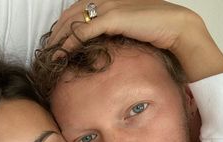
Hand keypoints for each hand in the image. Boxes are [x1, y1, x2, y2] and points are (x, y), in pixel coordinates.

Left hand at [48, 0, 222, 80]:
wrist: (177, 28)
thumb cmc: (156, 30)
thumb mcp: (129, 30)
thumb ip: (113, 33)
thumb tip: (102, 47)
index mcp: (108, 1)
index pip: (76, 11)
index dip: (63, 27)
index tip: (55, 43)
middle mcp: (104, 1)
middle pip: (70, 15)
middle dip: (55, 34)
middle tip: (45, 51)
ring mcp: (108, 8)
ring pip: (73, 22)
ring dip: (58, 40)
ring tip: (48, 56)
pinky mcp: (112, 18)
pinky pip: (83, 32)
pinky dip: (69, 43)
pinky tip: (61, 55)